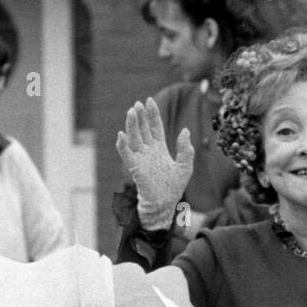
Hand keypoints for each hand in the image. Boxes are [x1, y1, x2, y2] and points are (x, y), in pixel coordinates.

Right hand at [115, 99, 193, 230]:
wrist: (165, 204)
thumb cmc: (174, 188)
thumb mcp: (185, 167)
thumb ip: (186, 149)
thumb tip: (185, 130)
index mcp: (160, 149)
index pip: (154, 127)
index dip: (152, 114)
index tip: (149, 101)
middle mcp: (148, 151)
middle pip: (142, 129)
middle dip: (140, 116)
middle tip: (137, 103)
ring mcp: (141, 159)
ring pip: (134, 138)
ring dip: (131, 125)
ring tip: (131, 112)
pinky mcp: (135, 168)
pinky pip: (127, 155)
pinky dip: (123, 145)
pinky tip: (121, 135)